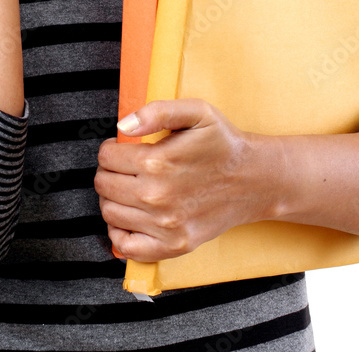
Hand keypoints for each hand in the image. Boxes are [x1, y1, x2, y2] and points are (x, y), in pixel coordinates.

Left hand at [94, 98, 263, 261]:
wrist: (254, 179)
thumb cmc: (223, 143)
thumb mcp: (196, 112)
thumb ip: (156, 111)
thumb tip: (124, 125)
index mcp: (157, 161)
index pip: (107, 157)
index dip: (111, 149)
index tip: (121, 148)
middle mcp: (157, 196)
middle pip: (104, 185)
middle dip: (108, 172)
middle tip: (124, 167)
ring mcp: (165, 225)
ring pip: (110, 213)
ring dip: (112, 198)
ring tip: (128, 187)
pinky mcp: (174, 245)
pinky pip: (128, 247)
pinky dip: (119, 233)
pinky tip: (129, 217)